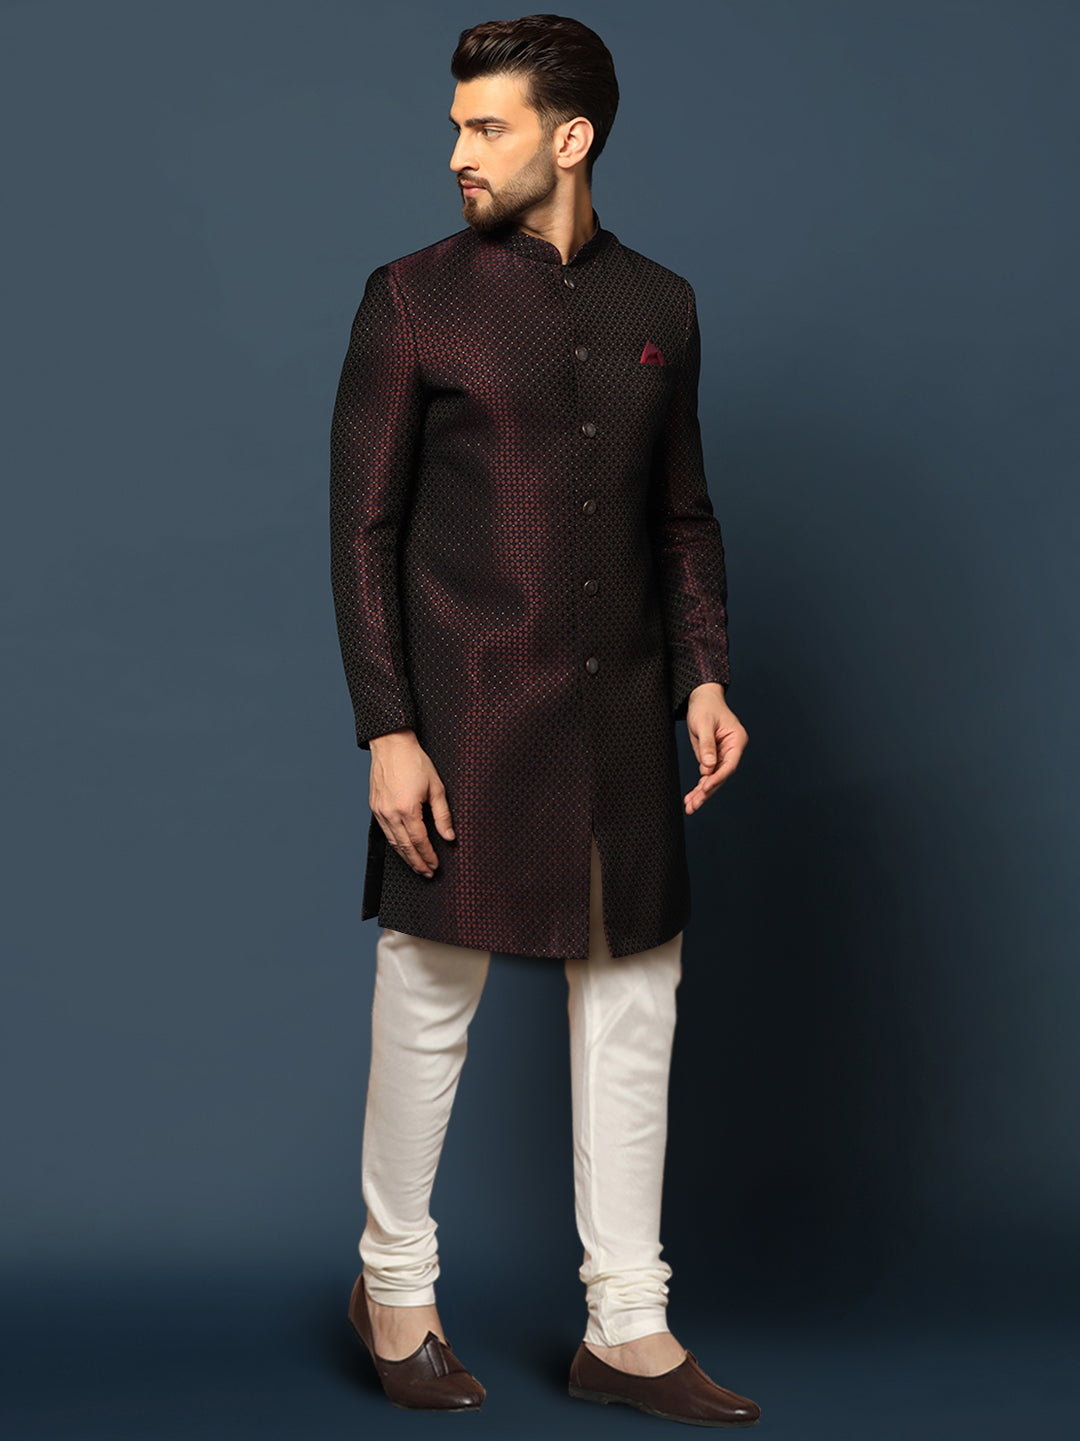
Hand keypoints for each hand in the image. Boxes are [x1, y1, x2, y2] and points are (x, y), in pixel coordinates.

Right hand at [369, 729, 455, 876]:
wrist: (391, 745)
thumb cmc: (415, 762)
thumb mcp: (436, 787)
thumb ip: (443, 814)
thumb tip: (449, 836)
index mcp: (407, 809)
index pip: (419, 841)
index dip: (428, 856)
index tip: (436, 866)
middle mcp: (391, 813)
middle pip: (405, 847)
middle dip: (417, 863)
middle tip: (427, 873)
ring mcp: (380, 811)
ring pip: (393, 842)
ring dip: (405, 857)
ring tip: (417, 866)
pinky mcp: (375, 807)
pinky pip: (385, 832)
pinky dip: (395, 844)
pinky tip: (403, 848)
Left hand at [683, 684, 747, 813]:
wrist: (702, 699)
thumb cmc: (704, 707)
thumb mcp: (704, 724)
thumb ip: (707, 745)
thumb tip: (707, 768)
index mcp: (737, 740)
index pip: (729, 764)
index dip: (718, 777)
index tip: (705, 787)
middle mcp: (732, 750)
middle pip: (721, 775)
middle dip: (707, 791)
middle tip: (694, 805)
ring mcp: (723, 755)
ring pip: (714, 778)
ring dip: (702, 794)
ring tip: (690, 807)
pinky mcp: (713, 758)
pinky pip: (707, 775)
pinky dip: (699, 787)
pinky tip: (690, 799)